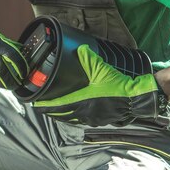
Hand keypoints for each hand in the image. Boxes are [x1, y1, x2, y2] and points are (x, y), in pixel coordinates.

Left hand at [33, 44, 166, 126]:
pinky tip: (71, 113)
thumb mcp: (102, 70)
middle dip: (49, 110)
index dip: (43, 105)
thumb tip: (80, 48)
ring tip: (52, 110)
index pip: (55, 105)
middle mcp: (82, 112)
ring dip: (59, 115)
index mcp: (79, 101)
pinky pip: (78, 120)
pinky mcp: (96, 120)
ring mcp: (89, 118)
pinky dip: (71, 117)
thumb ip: (89, 59)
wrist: (134, 99)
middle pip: (59, 114)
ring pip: (68, 118)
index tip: (34, 103)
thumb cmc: (117, 86)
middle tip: (41, 106)